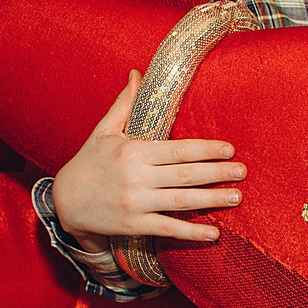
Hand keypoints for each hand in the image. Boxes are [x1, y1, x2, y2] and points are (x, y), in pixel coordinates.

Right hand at [49, 71, 243, 247]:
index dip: (206, 149)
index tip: (229, 150)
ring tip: (237, 196)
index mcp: (133, 151)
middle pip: (186, 175)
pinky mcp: (134, 225)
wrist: (65, 201)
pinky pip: (168, 228)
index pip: (178, 150)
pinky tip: (214, 234)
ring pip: (181, 201)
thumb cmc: (89, 162)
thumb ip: (124, 104)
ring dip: (212, 200)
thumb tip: (137, 73)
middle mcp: (137, 177)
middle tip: (243, 172)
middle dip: (217, 173)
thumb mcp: (104, 130)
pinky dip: (192, 233)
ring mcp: (136, 203)